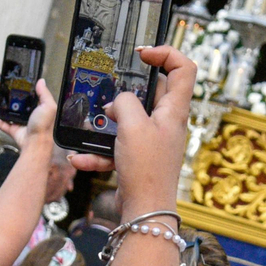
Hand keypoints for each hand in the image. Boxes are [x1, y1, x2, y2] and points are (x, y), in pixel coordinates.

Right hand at [0, 79, 55, 148]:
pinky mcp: (13, 129)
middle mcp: (28, 113)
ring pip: (6, 110)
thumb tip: (41, 81)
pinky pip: (1, 123)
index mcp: (36, 106)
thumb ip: (44, 93)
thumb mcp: (48, 106)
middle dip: (4, 94)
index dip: (17, 87)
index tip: (9, 81)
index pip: (25, 93)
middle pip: (13, 100)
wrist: (36, 143)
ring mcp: (19, 121)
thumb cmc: (43, 125)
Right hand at [75, 46, 194, 213]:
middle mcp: (166, 122)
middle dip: (127, 91)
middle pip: (152, 92)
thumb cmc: (146, 170)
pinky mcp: (138, 155)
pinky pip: (117, 145)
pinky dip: (99, 150)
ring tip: (94, 127)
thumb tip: (117, 104)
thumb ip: (124, 103)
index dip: (166, 53)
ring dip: (108, 123)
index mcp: (174, 110)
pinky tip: (81, 158)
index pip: (183, 68)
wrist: (144, 211)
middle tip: (110, 89)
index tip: (143, 54)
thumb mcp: (133, 126)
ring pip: (129, 119)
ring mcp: (152, 139)